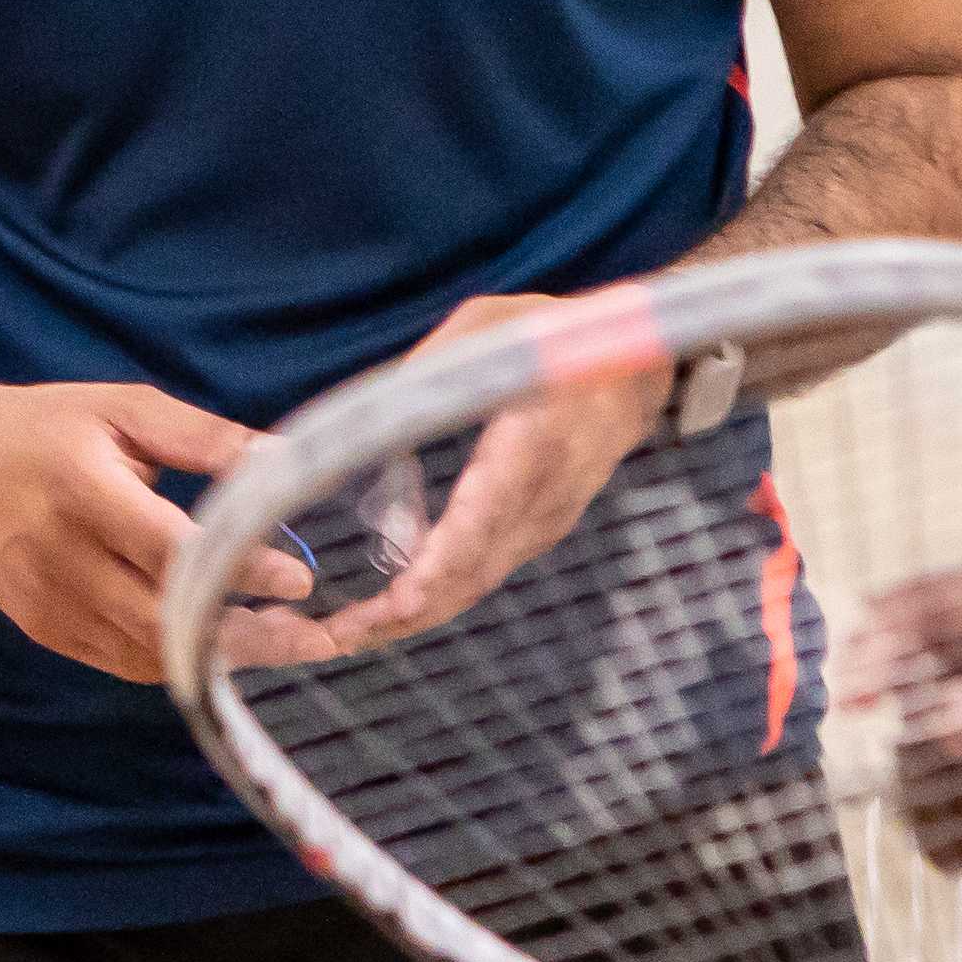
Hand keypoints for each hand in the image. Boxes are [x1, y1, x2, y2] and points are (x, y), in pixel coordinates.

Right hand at [0, 379, 310, 683]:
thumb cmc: (44, 429)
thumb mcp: (123, 409)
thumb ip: (204, 437)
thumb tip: (283, 462)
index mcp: (84, 494)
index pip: (171, 550)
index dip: (236, 572)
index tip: (299, 580)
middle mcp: (63, 560)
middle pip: (166, 619)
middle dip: (248, 634)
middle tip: (317, 637)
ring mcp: (51, 605)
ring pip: (149, 653)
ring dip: (221, 655)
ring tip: (286, 645)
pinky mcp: (46, 630)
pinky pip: (124, 662)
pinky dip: (178, 660)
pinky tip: (223, 647)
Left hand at [224, 289, 666, 663]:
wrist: (629, 376)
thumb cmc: (547, 339)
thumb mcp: (487, 327)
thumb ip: (429, 372)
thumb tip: (361, 414)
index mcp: (534, 440)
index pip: (488, 512)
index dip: (445, 560)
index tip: (402, 599)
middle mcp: (542, 497)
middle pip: (473, 571)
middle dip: (403, 611)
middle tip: (332, 634)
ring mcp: (542, 524)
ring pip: (473, 584)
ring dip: (408, 617)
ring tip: (338, 634)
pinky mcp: (533, 535)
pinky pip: (479, 576)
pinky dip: (431, 600)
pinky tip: (379, 614)